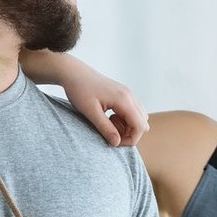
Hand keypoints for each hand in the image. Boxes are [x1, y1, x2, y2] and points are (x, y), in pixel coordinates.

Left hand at [21, 50, 149, 146]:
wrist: (73, 72)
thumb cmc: (79, 90)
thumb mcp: (90, 112)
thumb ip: (105, 128)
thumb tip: (117, 143)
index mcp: (124, 100)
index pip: (140, 126)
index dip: (130, 140)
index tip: (114, 142)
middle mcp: (130, 96)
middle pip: (143, 123)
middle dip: (130, 134)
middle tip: (111, 133)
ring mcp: (128, 93)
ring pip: (140, 117)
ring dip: (128, 126)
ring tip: (109, 124)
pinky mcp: (123, 93)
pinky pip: (133, 111)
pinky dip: (126, 119)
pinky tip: (110, 117)